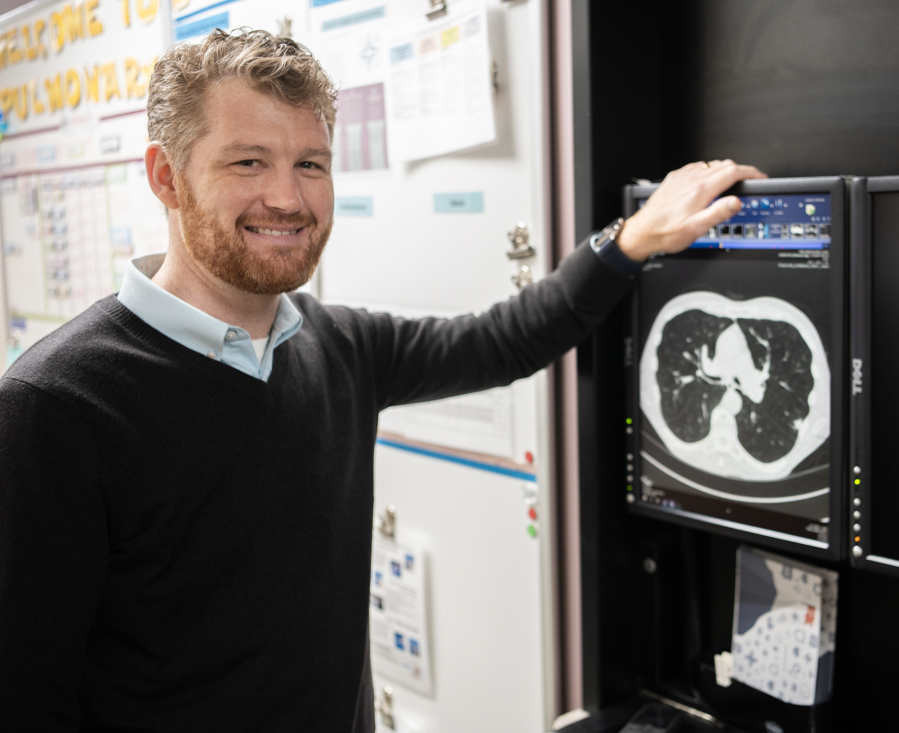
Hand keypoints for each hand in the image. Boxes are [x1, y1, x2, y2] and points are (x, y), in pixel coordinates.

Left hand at [615, 160, 767, 261]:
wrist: (642, 233)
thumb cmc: (666, 233)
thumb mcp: (697, 228)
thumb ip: (718, 213)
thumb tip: (736, 202)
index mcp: (700, 190)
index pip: (733, 171)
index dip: (751, 173)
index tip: (760, 177)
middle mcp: (690, 179)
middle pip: (724, 165)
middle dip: (741, 171)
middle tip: (749, 182)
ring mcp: (681, 177)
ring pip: (710, 165)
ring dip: (725, 170)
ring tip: (731, 183)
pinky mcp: (674, 179)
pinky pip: (697, 168)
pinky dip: (708, 171)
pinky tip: (708, 182)